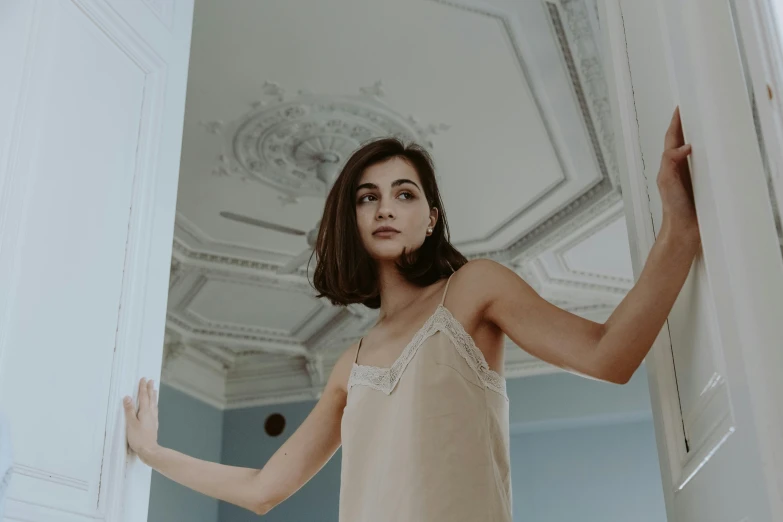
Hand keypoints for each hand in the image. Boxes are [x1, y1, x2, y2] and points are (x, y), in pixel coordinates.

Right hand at [123, 378, 158, 462]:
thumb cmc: (139, 438)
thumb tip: (127, 397)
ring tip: (154, 390)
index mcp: (145, 412)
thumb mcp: (131, 423)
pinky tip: (153, 408)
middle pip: (151, 398)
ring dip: (153, 396)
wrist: (149, 450)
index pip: (144, 397)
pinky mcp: (153, 424)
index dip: (143, 388)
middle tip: (151, 381)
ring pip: (154, 404)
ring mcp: (153, 419)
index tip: (143, 379)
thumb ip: (129, 410)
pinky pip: (154, 410)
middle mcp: (151, 413)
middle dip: (150, 389)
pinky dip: (154, 404)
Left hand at [658, 106, 699, 243]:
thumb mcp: (666, 181)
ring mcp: (691, 175)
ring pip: (696, 151)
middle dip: (688, 126)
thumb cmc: (673, 208)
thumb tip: (685, 146)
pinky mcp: (703, 182)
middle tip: (695, 110)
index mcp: (669, 165)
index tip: (680, 108)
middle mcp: (680, 168)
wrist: (685, 230)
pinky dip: (712, 154)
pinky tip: (719, 150)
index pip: (672, 138)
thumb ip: (670, 162)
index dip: (676, 122)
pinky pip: (708, 164)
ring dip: (701, 138)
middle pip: (684, 141)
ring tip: (706, 124)